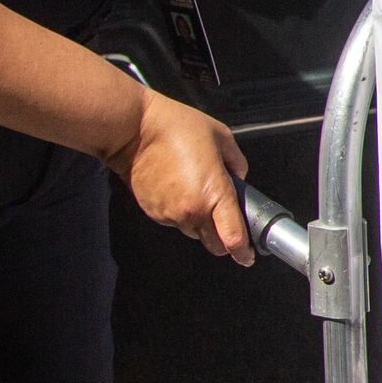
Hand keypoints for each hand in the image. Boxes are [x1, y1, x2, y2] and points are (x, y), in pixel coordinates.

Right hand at [109, 88, 253, 261]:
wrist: (133, 130)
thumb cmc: (176, 127)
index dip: (243, 251)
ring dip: (200, 221)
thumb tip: (239, 180)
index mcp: (214, 194)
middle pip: (214, 245)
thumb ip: (237, 163)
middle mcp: (192, 211)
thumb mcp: (221, 137)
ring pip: (194, 231)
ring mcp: (170, 215)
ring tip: (195, 190)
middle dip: (223, 239)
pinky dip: (180, 212)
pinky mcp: (153, 213)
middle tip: (225, 220)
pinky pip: (174, 221)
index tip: (248, 255)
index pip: (233, 237)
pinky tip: (178, 187)